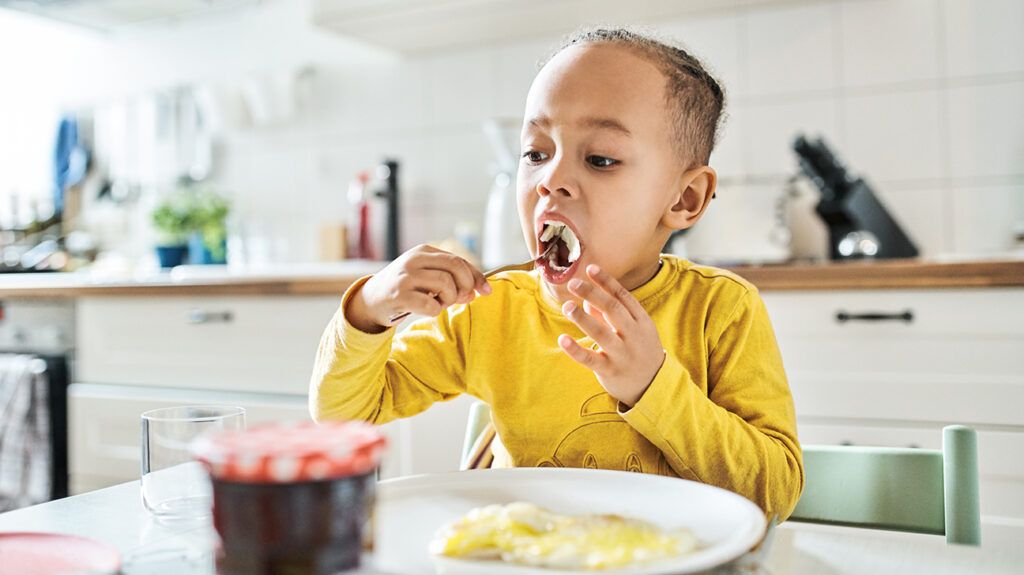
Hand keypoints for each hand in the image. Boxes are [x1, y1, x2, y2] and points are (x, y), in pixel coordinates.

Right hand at [347, 244, 491, 332]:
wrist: (371, 300)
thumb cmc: (405, 288)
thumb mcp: (427, 277)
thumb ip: (452, 281)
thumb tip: (477, 292)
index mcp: (424, 251)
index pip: (459, 260)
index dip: (476, 277)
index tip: (485, 292)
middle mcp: (414, 259)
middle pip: (456, 267)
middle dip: (466, 286)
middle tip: (461, 299)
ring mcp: (406, 276)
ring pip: (446, 284)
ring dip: (449, 299)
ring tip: (439, 303)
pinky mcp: (399, 295)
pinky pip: (431, 305)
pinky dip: (436, 311)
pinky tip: (427, 309)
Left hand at [558, 264, 664, 407]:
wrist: (653, 386)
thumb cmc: (638, 351)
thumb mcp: (633, 330)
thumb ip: (610, 316)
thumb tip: (587, 301)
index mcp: (641, 321)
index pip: (623, 297)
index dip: (606, 282)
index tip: (590, 268)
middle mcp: (634, 336)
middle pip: (613, 310)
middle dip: (593, 294)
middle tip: (573, 283)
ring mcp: (623, 354)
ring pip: (602, 333)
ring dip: (582, 318)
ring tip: (567, 306)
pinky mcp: (611, 371)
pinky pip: (591, 360)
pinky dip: (576, 350)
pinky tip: (563, 339)